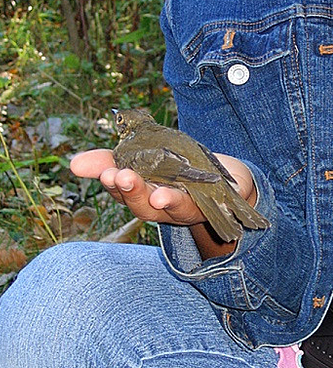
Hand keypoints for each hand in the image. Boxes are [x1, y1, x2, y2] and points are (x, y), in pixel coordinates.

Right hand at [70, 149, 255, 226]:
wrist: (224, 183)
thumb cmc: (178, 169)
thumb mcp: (146, 158)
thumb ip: (112, 159)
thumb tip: (74, 164)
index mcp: (141, 192)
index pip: (119, 186)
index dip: (107, 177)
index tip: (95, 170)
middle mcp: (158, 206)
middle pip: (140, 204)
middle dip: (129, 190)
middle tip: (118, 177)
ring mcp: (182, 209)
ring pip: (165, 208)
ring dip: (157, 200)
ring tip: (154, 194)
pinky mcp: (208, 206)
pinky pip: (195, 205)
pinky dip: (180, 202)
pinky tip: (169, 196)